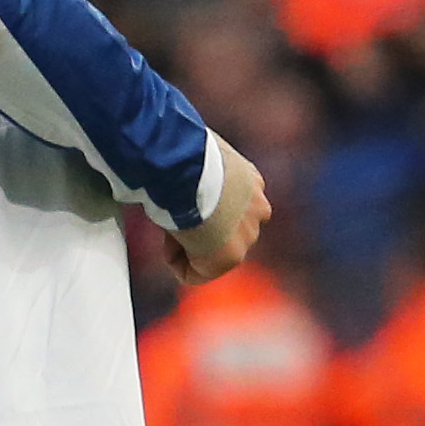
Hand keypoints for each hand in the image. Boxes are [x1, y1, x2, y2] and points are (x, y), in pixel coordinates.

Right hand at [168, 138, 271, 285]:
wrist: (184, 167)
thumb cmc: (180, 151)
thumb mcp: (194, 152)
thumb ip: (194, 166)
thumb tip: (168, 158)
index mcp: (251, 181)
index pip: (229, 206)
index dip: (195, 206)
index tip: (175, 199)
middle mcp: (257, 208)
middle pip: (225, 231)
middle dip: (197, 230)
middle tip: (169, 217)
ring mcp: (248, 234)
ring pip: (214, 252)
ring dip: (189, 245)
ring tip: (168, 228)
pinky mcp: (229, 258)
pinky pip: (199, 273)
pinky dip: (178, 264)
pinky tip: (167, 245)